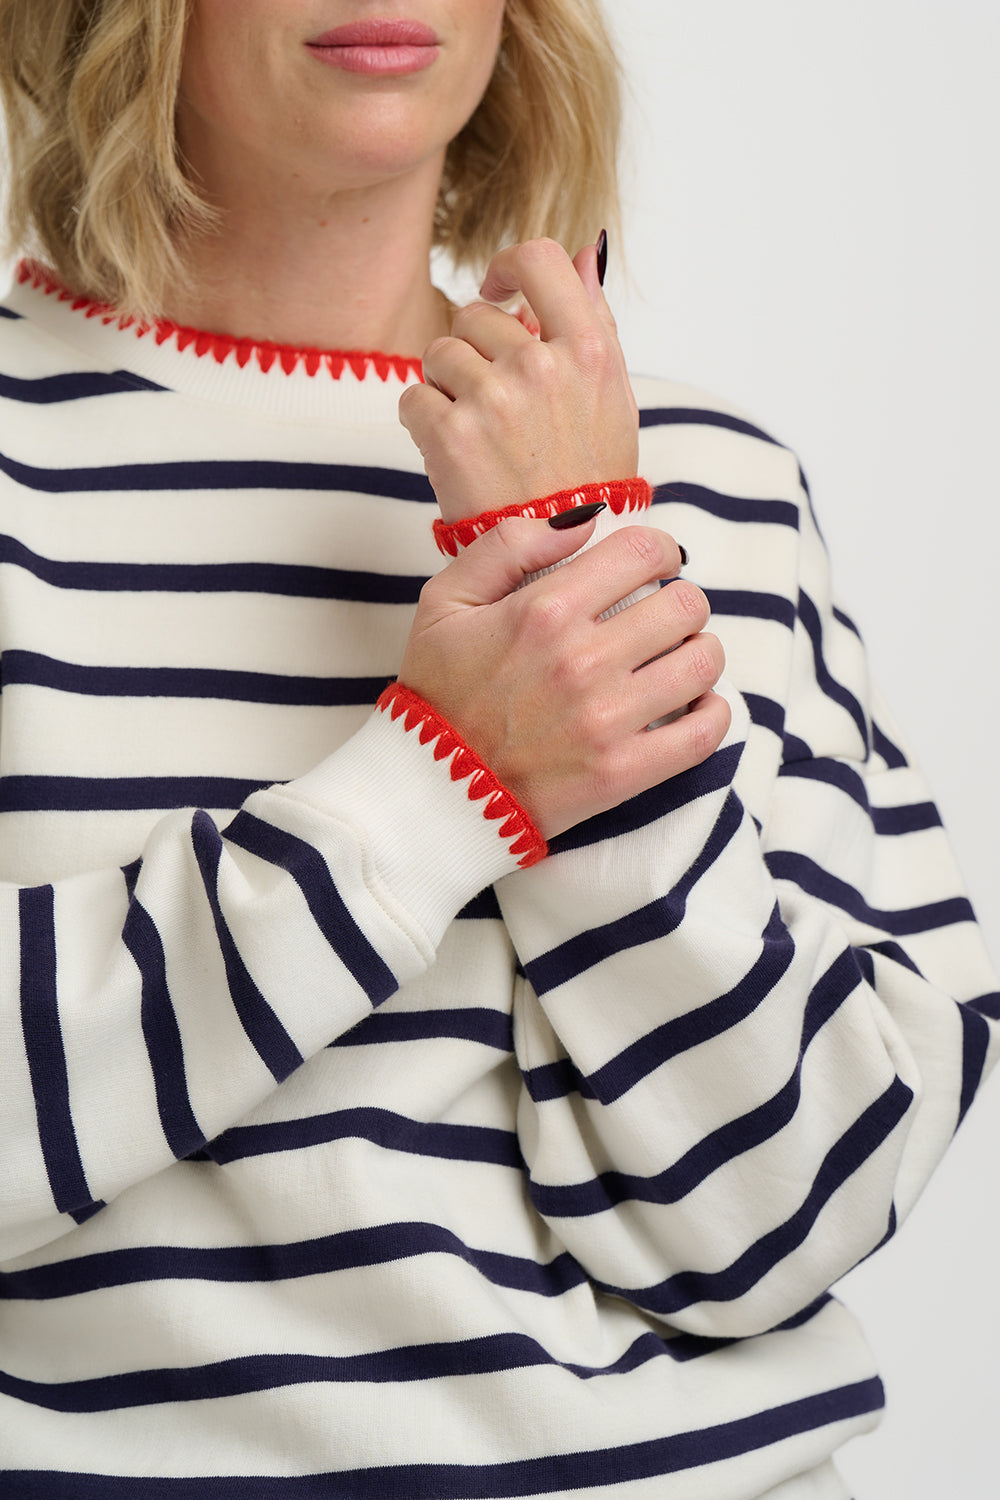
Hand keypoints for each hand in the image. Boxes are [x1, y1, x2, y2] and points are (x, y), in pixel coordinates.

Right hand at [397, 513, 729, 838]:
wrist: (432, 791)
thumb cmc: (439, 694)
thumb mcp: (445, 601)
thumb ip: (507, 544)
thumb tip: (584, 522)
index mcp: (543, 610)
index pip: (643, 551)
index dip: (661, 550)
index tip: (655, 566)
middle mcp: (581, 660)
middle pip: (685, 604)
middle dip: (681, 602)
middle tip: (663, 618)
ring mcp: (606, 719)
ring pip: (702, 662)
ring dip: (700, 653)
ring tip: (678, 659)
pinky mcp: (622, 772)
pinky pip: (704, 732)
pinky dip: (712, 713)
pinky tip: (694, 706)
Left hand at [399, 238, 638, 523]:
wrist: (562, 561)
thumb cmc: (589, 479)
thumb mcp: (613, 397)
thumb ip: (595, 320)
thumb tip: (586, 252)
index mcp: (589, 349)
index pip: (539, 259)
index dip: (508, 267)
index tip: (500, 293)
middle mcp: (541, 366)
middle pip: (474, 316)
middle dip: (475, 352)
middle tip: (495, 406)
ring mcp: (494, 400)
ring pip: (439, 355)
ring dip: (448, 388)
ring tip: (479, 433)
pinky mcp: (451, 435)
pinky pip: (413, 398)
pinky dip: (425, 424)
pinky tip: (456, 453)